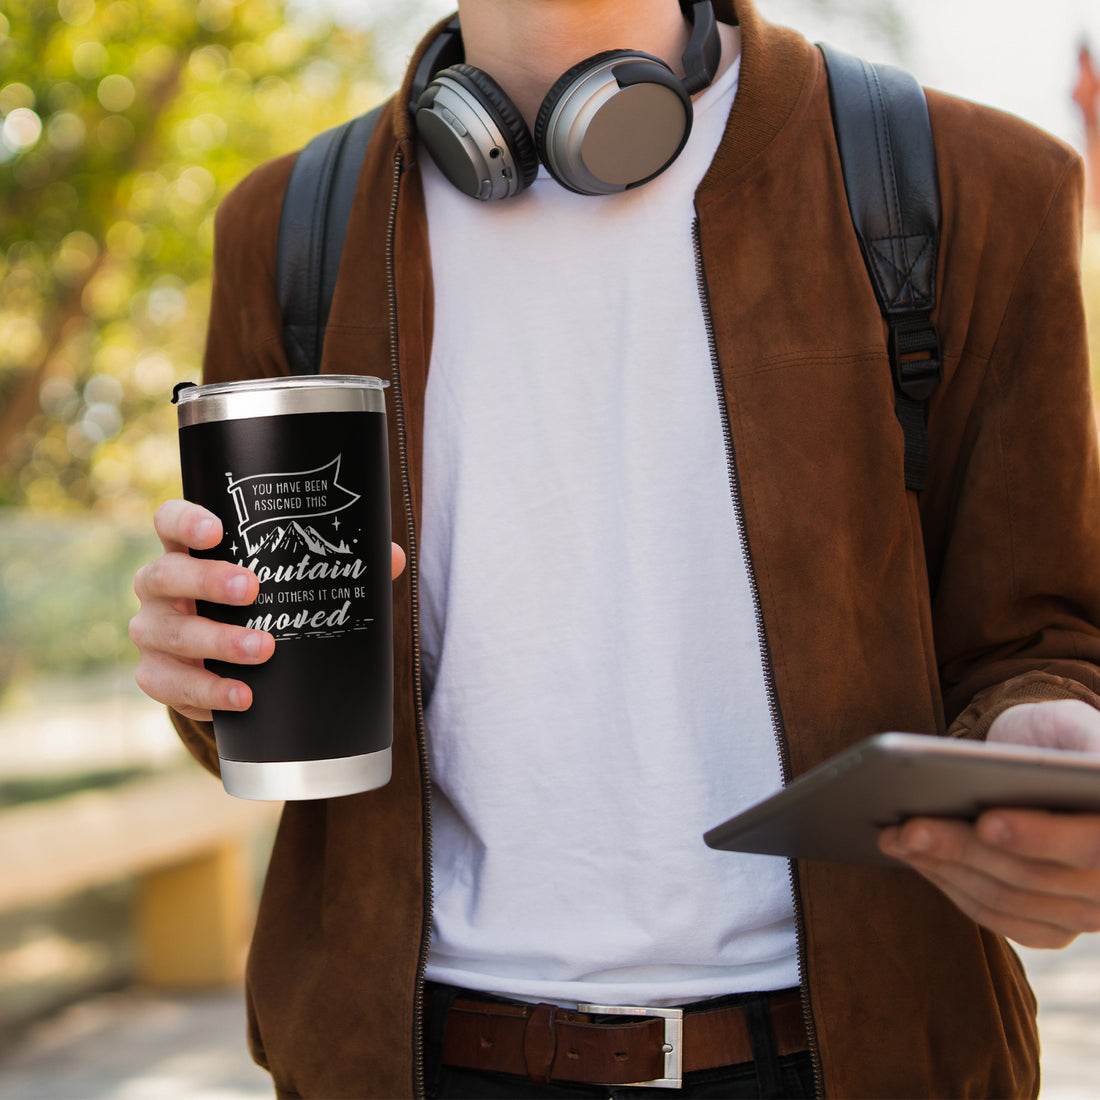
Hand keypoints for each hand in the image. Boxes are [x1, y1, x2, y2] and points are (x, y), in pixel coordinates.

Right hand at [130, 500, 406, 721]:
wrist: (228, 660)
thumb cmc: (261, 603)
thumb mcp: (289, 579)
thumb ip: (337, 564)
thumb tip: (391, 557)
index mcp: (188, 549)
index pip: (170, 522)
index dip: (185, 522)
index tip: (215, 530)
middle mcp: (161, 586)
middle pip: (164, 575)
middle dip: (207, 581)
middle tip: (252, 589)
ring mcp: (153, 632)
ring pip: (165, 634)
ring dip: (215, 643)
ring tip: (263, 650)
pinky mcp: (157, 675)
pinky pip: (167, 686)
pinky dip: (206, 693)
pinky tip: (243, 698)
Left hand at [878, 700, 1099, 947]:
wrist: (1041, 760)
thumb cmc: (1054, 736)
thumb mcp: (1069, 723)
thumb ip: (1084, 741)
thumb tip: (1088, 768)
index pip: (1091, 844)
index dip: (1039, 837)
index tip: (986, 822)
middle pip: (1035, 875)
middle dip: (963, 849)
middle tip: (908, 827)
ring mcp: (1088, 910)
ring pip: (1008, 900)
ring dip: (944, 868)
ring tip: (896, 837)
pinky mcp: (1052, 926)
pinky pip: (998, 917)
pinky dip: (951, 887)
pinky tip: (915, 857)